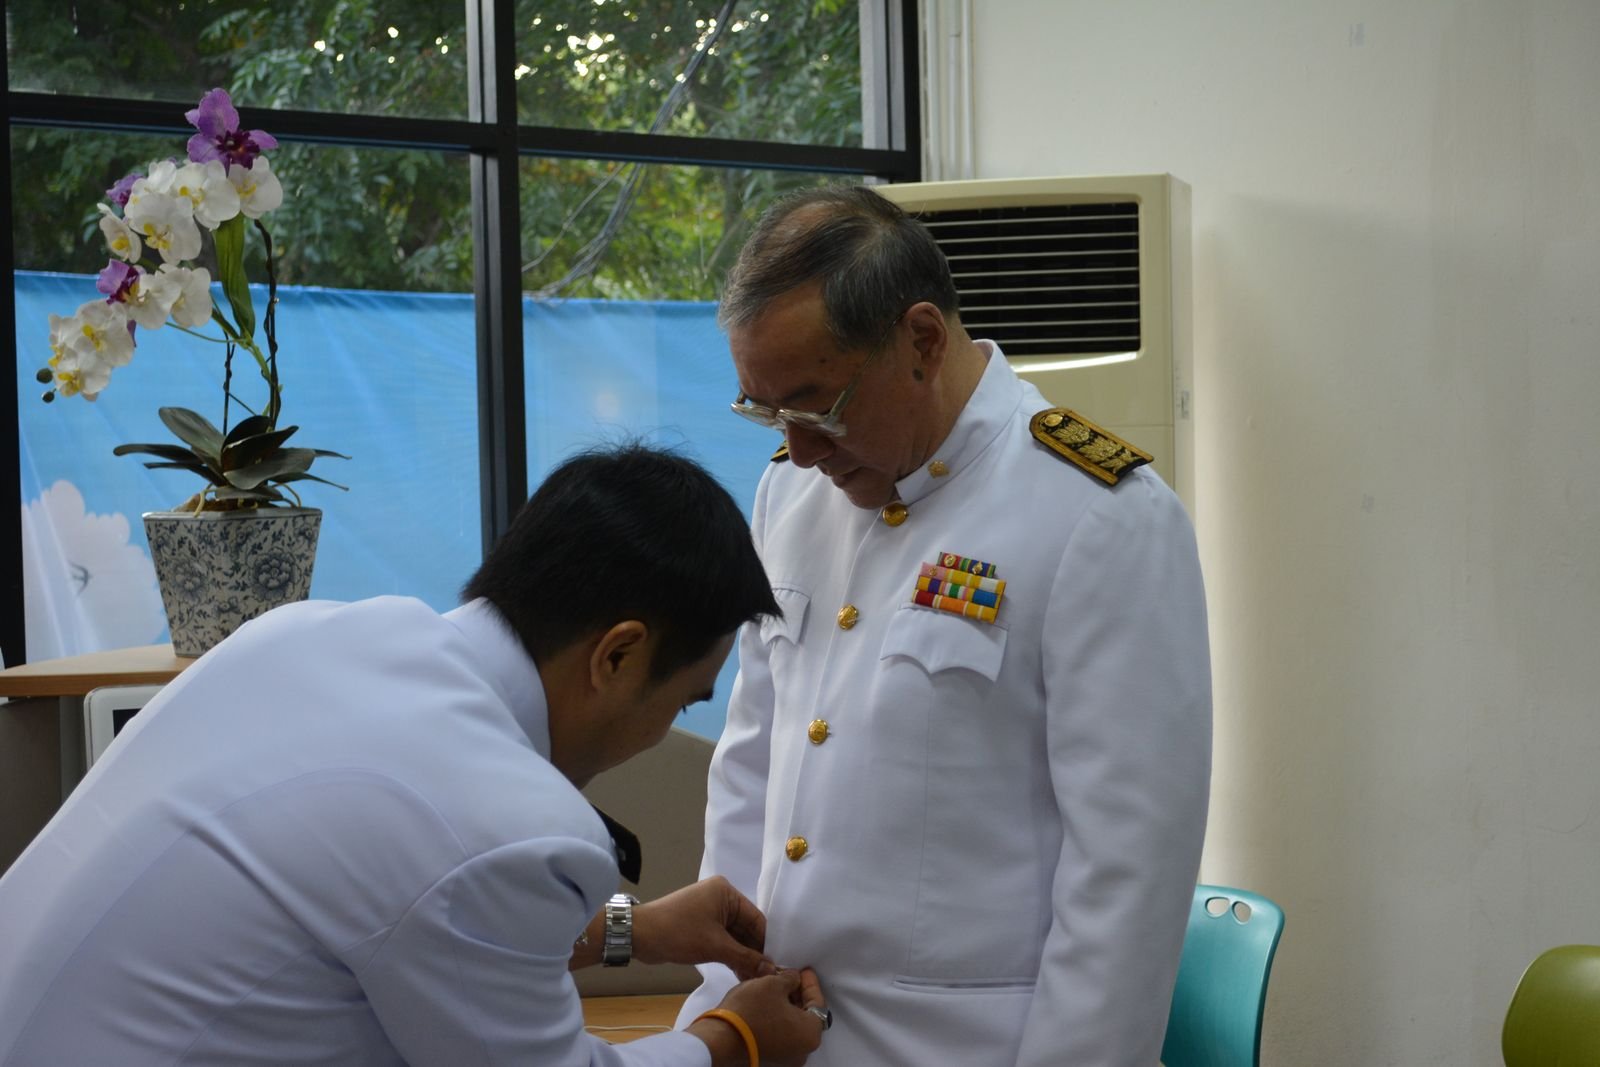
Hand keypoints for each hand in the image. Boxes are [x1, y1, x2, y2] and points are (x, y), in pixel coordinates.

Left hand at [631, 876, 774, 978]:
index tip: (775, 966)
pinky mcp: (701, 925)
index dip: (766, 944)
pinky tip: (740, 973)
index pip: (756, 919)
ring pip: (734, 936)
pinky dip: (730, 954)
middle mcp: (721, 898)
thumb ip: (745, 958)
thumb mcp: (715, 946)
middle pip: (746, 928)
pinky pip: (722, 939)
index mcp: (726, 892)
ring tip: (754, 980)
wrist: (639, 935)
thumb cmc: (679, 932)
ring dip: (742, 956)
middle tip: (766, 977)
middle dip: (754, 952)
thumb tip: (771, 970)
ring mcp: (710, 912)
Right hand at [687, 967, 827, 1066]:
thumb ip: (790, 979)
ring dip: (786, 1006)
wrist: (720, 1040)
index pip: (818, 1003)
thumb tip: (793, 979)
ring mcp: (786, 1059)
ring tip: (775, 988)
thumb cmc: (751, 1010)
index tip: (804, 970)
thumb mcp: (773, 984)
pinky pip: (780, 1036)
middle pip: (805, 1016)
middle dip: (797, 994)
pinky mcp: (769, 1061)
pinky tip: (767, 1004)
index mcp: (811, 1034)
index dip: (810, 983)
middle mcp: (803, 1052)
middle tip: (788, 977)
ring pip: (791, 1027)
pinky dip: (777, 1020)